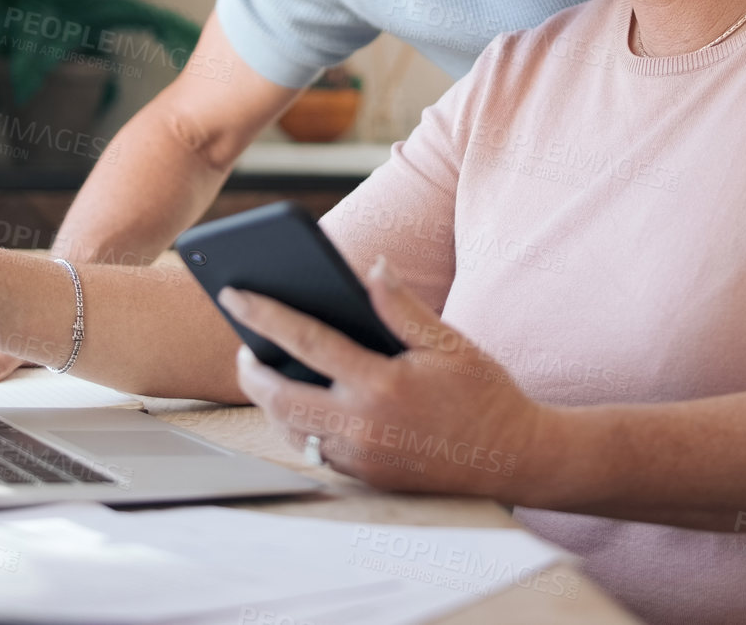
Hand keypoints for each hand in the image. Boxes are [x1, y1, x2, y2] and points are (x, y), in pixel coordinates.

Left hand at [224, 257, 545, 497]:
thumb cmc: (484, 394)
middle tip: (244, 347)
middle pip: (280, 397)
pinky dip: (297, 428)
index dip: (264, 315)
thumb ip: (402, 307)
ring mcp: (361, 458)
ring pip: (289, 430)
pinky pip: (313, 452)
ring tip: (268, 373)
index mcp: (382, 384)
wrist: (512, 457)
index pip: (306, 341)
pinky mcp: (364, 478)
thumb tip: (372, 267)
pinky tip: (300, 405)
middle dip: (251, 370)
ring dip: (270, 402)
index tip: (234, 294)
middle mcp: (363, 426)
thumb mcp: (449, 342)